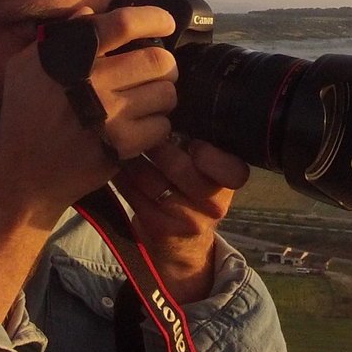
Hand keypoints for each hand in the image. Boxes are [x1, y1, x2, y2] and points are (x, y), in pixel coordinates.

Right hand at [0, 5, 179, 223]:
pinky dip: (158, 126)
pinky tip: (141, 127)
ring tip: (149, 100)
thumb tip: (90, 11)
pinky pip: (162, 126)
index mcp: (72, 56)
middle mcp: (93, 81)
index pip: (124, 23)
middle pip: (158, 60)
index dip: (154, 18)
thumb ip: (59, 36)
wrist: (25, 173)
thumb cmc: (26, 116)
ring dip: (163, 95)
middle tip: (158, 72)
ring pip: (166, 93)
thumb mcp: (27, 66)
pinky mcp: (122, 145)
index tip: (166, 23)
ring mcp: (110, 114)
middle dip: (166, 64)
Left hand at [114, 139, 250, 303]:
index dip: (210, 155)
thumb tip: (176, 107)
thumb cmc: (194, 192)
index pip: (233, 171)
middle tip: (142, 129)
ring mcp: (188, 220)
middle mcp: (214, 205)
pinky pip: (135, 197)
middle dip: (157, 146)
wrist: (186, 244)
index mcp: (229, 184)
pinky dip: (123, 178)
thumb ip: (203, 145)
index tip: (192, 142)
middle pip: (181, 169)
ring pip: (152, 182)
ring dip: (133, 159)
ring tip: (123, 142)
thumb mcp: (210, 172)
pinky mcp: (161, 228)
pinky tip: (118, 166)